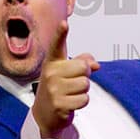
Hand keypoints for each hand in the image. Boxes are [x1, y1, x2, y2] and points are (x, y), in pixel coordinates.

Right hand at [32, 21, 99, 138]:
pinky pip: (84, 99)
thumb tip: (95, 65)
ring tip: (70, 94)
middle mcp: (50, 73)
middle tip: (73, 82)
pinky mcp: (59, 104)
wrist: (44, 115)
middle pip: (84, 67)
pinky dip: (81, 102)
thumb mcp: (66, 72)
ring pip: (85, 84)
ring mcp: (54, 89)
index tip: (64, 24)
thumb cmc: (58, 88)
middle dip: (84, 75)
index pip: (57, 45)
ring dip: (82, 91)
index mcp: (52, 62)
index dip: (61, 34)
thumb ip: (82, 62)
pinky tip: (70, 103)